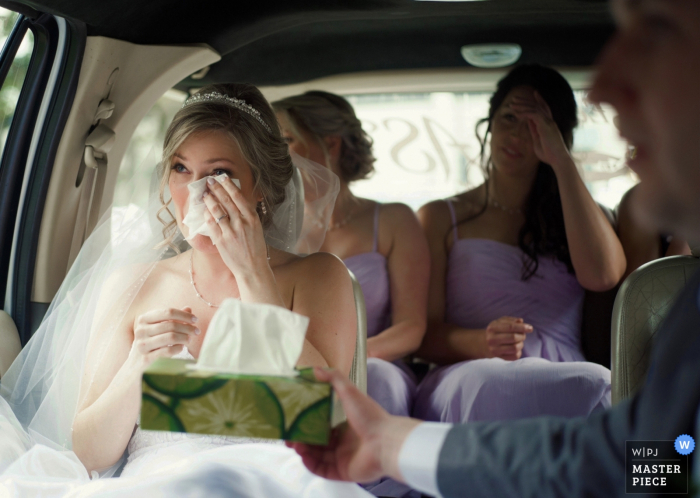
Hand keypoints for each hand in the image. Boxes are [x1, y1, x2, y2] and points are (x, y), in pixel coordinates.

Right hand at [129, 306, 198, 368]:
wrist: (135, 366)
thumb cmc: (151, 344)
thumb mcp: (159, 328)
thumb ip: (172, 319)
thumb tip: (188, 308)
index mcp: (144, 319)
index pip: (168, 312)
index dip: (184, 315)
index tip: (195, 319)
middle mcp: (141, 330)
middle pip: (171, 325)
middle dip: (188, 327)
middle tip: (197, 331)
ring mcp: (142, 345)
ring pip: (171, 337)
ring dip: (185, 337)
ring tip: (190, 339)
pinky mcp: (146, 358)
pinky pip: (168, 350)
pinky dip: (178, 348)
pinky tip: (181, 347)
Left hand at [202, 176, 268, 276]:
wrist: (252, 268)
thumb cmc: (255, 248)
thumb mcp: (257, 228)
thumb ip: (247, 215)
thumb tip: (237, 201)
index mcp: (252, 218)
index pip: (238, 197)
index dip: (228, 185)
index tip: (222, 177)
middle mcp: (242, 223)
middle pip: (226, 201)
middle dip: (216, 188)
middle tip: (209, 180)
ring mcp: (230, 231)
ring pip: (217, 210)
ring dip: (209, 200)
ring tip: (205, 194)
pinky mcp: (221, 240)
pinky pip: (211, 224)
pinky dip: (207, 215)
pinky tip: (204, 210)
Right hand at [286, 367, 420, 483]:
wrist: (386, 442)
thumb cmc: (369, 416)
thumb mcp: (350, 392)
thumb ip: (334, 378)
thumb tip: (315, 369)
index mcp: (346, 425)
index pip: (322, 426)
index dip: (307, 424)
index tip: (294, 421)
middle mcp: (344, 442)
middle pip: (317, 443)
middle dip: (301, 439)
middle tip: (289, 435)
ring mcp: (343, 458)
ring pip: (317, 456)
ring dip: (303, 450)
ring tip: (294, 444)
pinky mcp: (343, 472)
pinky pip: (322, 470)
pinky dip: (311, 465)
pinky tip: (303, 457)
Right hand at [485, 316, 532, 360]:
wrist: (484, 343)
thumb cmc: (496, 330)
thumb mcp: (501, 322)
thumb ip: (511, 320)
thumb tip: (521, 321)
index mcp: (492, 328)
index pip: (510, 327)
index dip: (522, 327)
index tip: (530, 328)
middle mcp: (492, 339)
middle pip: (513, 338)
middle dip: (522, 336)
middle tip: (522, 335)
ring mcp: (495, 350)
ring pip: (515, 348)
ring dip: (521, 344)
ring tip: (518, 341)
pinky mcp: (499, 358)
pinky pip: (515, 356)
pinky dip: (519, 352)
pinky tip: (515, 348)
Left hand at [509, 91, 572, 170]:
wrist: (558, 160)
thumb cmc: (549, 154)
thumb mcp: (538, 141)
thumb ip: (534, 131)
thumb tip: (529, 123)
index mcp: (548, 125)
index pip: (543, 109)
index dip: (537, 101)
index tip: (531, 94)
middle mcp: (549, 121)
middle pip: (537, 106)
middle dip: (525, 101)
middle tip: (514, 98)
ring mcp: (549, 123)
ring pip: (535, 108)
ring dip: (522, 105)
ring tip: (512, 104)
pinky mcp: (546, 126)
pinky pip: (534, 115)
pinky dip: (525, 112)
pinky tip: (517, 114)